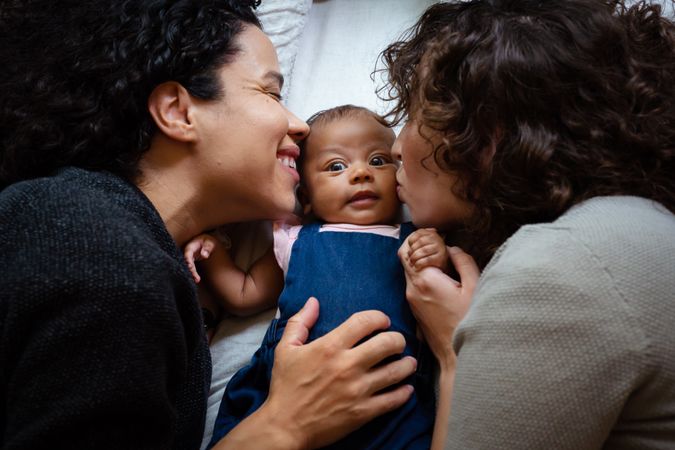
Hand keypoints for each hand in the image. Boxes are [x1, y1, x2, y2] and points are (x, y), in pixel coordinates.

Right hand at [183, 233, 217, 282]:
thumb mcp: (209, 242)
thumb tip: (204, 255)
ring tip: (197, 280)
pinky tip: (197, 279)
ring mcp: (189, 258)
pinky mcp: (191, 262)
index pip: (187, 255)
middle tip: (196, 278)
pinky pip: (191, 268)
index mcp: (190, 247)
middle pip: (186, 263)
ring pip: (188, 267)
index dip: (188, 261)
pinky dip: (193, 273)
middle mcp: (187, 253)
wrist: (206, 242)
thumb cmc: (207, 241)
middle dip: (190, 270)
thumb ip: (207, 247)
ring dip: (192, 274)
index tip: (190, 267)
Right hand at [262, 298, 416, 448]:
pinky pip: (392, 400)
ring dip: (407, 365)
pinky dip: (403, 393)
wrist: (285, 427)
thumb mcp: (285, 349)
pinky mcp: (363, 412)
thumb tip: (313, 301)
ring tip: (409, 362)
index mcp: (330, 347)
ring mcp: (357, 390)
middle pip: (387, 343)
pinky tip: (406, 388)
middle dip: (398, 339)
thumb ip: (300, 322)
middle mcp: (347, 365)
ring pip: (396, 371)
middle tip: (398, 342)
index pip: (364, 322)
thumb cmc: (285, 387)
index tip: (383, 321)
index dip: (379, 317)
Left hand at [399, 240, 479, 370]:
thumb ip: (463, 263)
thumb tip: (453, 248)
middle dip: (417, 245)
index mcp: (426, 279)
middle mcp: (412, 288)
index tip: (437, 235)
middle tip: (436, 242)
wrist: (457, 354)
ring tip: (440, 258)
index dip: (422, 237)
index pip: (410, 247)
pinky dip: (421, 274)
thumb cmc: (469, 322)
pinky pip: (412, 283)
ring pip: (408, 270)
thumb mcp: (474, 288)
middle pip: (405, 256)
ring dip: (419, 260)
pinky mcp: (413, 308)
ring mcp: (411, 299)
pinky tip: (439, 276)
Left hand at [406, 228, 448, 271]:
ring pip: (423, 250)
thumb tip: (408, 241)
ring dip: (414, 258)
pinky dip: (419, 263)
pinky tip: (416, 266)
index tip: (409, 247)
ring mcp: (440, 248)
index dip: (411, 240)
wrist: (441, 263)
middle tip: (409, 257)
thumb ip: (418, 238)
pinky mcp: (441, 257)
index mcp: (432, 233)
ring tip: (411, 262)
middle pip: (420, 242)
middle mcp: (437, 239)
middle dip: (412, 250)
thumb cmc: (429, 252)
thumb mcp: (425, 242)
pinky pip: (427, 260)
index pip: (419, 233)